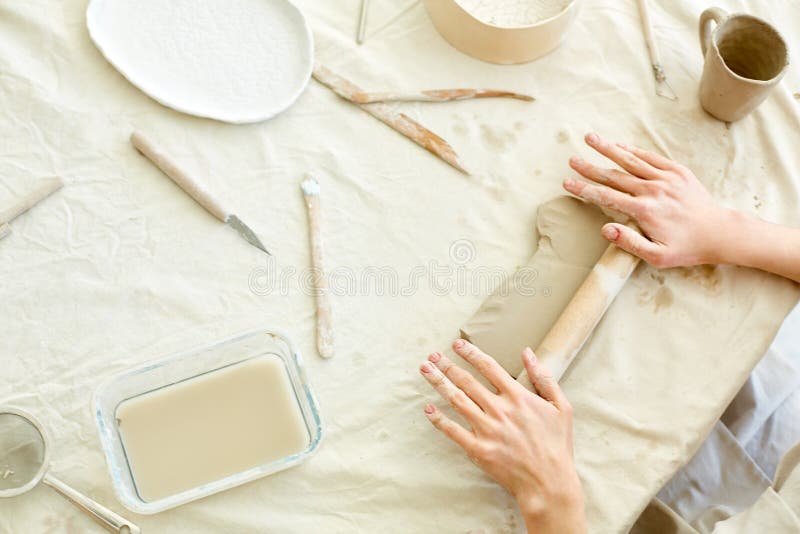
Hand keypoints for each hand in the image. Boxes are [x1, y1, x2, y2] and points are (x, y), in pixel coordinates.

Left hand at [420, 339, 586, 533]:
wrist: (549, 483)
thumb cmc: (556, 445)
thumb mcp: (561, 407)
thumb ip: (544, 377)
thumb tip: (528, 352)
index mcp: (518, 397)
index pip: (489, 367)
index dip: (471, 354)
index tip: (457, 344)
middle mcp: (499, 410)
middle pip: (467, 381)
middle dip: (448, 365)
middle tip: (433, 355)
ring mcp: (487, 429)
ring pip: (457, 400)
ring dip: (439, 382)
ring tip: (426, 370)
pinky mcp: (478, 449)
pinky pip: (453, 431)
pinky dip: (439, 420)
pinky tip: (428, 409)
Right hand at [563, 132, 731, 267]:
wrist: (720, 232)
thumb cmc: (687, 248)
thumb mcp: (658, 256)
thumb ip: (630, 243)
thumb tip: (606, 230)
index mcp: (645, 210)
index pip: (607, 197)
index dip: (585, 189)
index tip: (567, 183)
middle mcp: (653, 190)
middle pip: (614, 175)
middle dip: (590, 167)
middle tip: (572, 160)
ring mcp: (666, 178)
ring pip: (631, 161)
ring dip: (608, 149)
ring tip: (590, 138)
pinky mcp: (678, 172)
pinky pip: (651, 158)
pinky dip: (633, 151)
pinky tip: (618, 145)